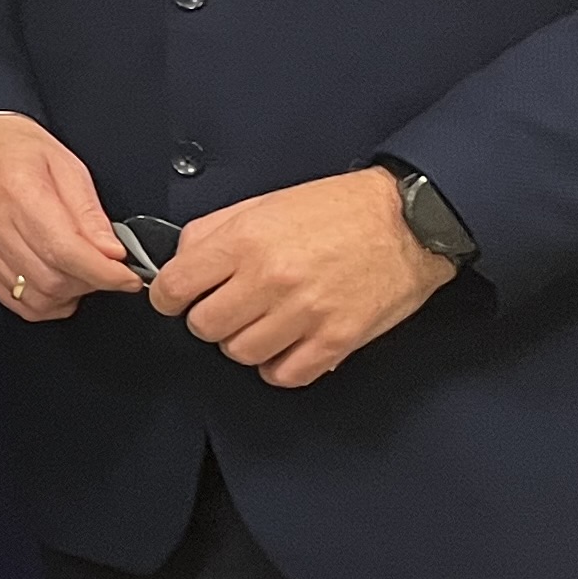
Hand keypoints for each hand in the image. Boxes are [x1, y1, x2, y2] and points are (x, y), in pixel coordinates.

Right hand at [0, 115, 145, 323]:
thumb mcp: (67, 166)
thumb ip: (90, 213)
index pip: (64, 249)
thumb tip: (112, 253)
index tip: (127, 277)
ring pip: (35, 298)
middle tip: (105, 267)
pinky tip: (56, 282)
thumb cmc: (16, 150)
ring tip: (80, 272)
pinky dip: (45, 302)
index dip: (103, 272)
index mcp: (19, 191)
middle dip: (90, 282)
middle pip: (51, 279)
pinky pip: (16, 302)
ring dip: (68, 295)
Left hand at [150, 169, 454, 387]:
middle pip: (204, 327)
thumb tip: (179, 264)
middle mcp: (270, 279)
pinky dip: (279, 366)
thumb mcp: (263, 204)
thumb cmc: (339, 210)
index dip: (168, 296)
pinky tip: (287, 344)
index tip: (176, 299)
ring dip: (244, 342)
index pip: (175, 287)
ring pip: (240, 353)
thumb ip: (213, 233)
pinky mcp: (336, 339)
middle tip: (227, 307)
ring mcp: (304, 313)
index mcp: (246, 240)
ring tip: (262, 323)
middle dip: (208, 319)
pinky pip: (285, 375)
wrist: (409, 220)